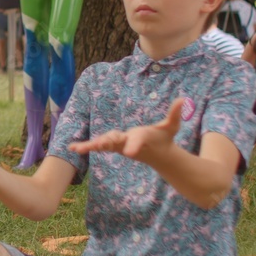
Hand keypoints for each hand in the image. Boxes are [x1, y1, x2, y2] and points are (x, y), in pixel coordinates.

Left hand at [68, 98, 183, 163]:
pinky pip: (98, 146)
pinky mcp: (113, 146)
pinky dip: (86, 147)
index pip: (138, 140)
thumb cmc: (164, 138)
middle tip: (98, 144)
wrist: (158, 156)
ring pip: (104, 145)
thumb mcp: (172, 127)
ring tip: (77, 148)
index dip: (134, 145)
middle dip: (107, 143)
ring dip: (91, 146)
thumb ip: (175, 114)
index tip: (130, 152)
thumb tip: (182, 99)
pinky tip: (72, 148)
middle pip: (116, 143)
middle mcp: (128, 143)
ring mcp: (119, 146)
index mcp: (142, 138)